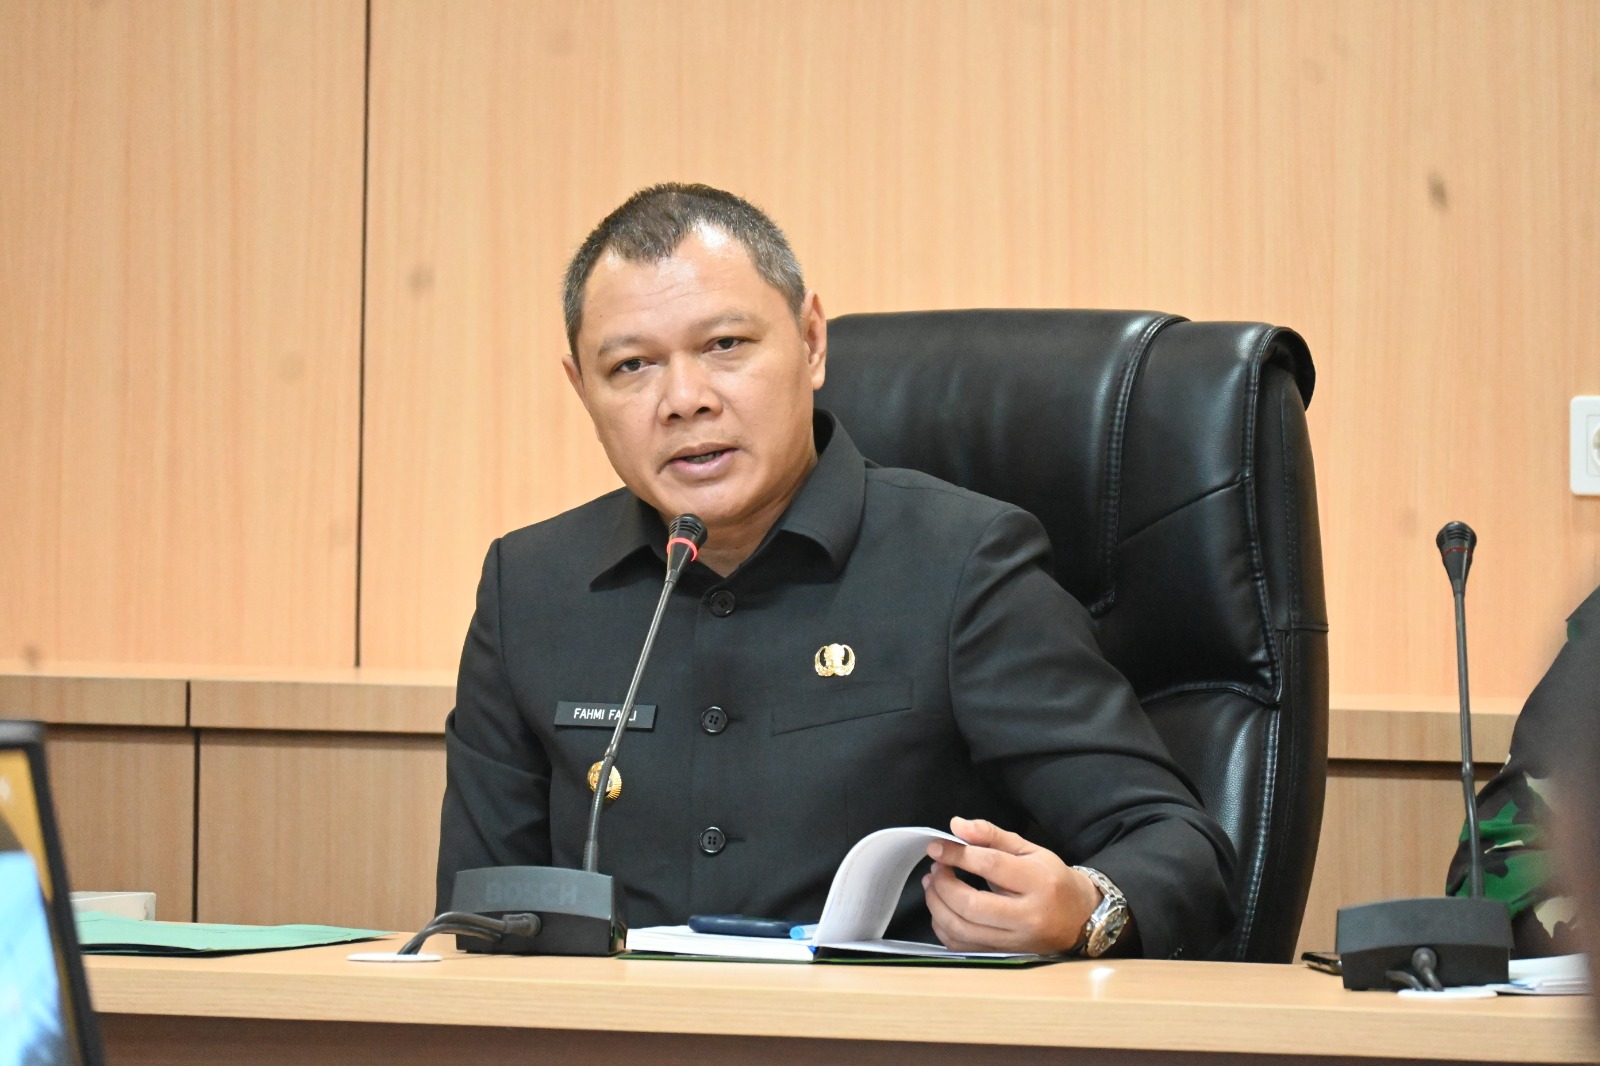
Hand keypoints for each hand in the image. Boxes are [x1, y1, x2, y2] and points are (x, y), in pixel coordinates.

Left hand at [921, 816, 1100, 953]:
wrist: (1080, 918)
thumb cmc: (1053, 879)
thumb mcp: (1030, 850)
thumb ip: (992, 835)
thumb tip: (956, 825)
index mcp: (1038, 882)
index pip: (991, 866)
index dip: (958, 855)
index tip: (936, 848)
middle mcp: (1027, 916)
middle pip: (972, 905)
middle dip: (943, 885)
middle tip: (936, 868)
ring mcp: (1015, 940)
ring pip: (963, 930)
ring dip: (937, 906)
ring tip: (933, 885)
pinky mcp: (1004, 954)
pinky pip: (963, 946)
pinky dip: (943, 928)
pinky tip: (941, 909)